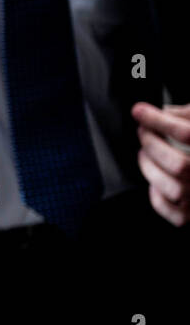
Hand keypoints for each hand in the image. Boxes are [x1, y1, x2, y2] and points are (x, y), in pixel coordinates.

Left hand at [132, 102, 189, 225]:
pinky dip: (158, 198)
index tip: (139, 111)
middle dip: (153, 145)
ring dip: (151, 169)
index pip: (187, 133)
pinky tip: (155, 182)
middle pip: (179, 164)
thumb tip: (165, 111)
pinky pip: (174, 213)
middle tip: (143, 132)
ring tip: (144, 154)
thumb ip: (188, 114)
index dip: (158, 120)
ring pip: (174, 189)